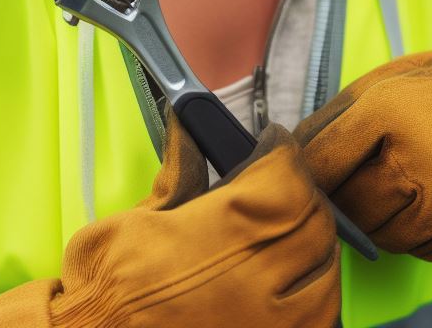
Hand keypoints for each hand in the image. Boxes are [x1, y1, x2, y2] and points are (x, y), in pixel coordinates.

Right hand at [0, 114, 339, 326]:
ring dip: (317, 249)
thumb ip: (180, 170)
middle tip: (280, 186)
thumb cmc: (106, 286)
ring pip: (326, 274)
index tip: (274, 145)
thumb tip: (188, 123)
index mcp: (217, 234)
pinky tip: (296, 286)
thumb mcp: (138, 217)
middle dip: (301, 195)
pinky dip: (316, 299)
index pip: (285, 180)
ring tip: (291, 237)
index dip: (285, 154)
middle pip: (312, 221)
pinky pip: (320, 322)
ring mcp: (263, 325)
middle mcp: (250, 281)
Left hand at [294, 25, 431, 261]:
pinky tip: (424, 198)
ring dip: (372, 215)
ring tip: (390, 185)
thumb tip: (306, 140)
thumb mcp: (408, 71)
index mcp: (388, 111)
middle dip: (338, 194)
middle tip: (346, 180)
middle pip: (344, 203)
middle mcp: (409, 162)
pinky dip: (410, 230)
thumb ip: (353, 104)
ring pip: (376, 231)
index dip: (306, 167)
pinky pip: (415, 246)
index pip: (321, 159)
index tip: (302, 170)